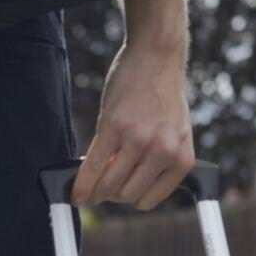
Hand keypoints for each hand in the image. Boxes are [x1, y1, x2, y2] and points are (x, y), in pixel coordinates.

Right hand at [70, 40, 195, 209]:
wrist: (157, 56)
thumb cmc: (163, 94)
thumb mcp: (172, 133)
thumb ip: (154, 160)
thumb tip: (120, 185)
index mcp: (181, 159)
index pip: (149, 199)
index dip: (130, 199)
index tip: (119, 194)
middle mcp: (162, 152)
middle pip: (126, 195)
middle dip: (110, 194)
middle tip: (101, 186)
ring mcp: (137, 140)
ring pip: (108, 185)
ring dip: (94, 192)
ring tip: (87, 190)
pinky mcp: (113, 127)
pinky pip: (93, 165)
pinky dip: (81, 184)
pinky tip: (75, 192)